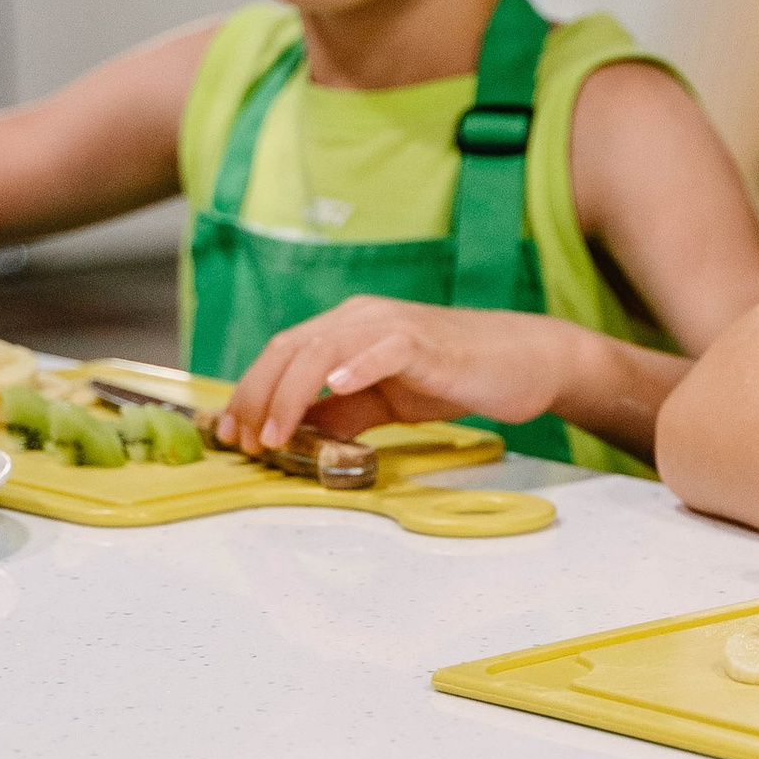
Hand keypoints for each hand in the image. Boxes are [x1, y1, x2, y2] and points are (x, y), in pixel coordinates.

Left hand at [217, 298, 574, 450]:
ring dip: (293, 392)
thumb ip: (343, 414)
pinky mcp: (426, 341)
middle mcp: (361, 318)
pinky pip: (385, 347)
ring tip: (277, 432)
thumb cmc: (456, 377)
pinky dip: (358, 365)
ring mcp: (392, 326)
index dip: (251, 393)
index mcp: (346, 330)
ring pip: (325, 348)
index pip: (283, 355)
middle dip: (258, 396)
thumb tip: (297, 434)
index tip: (235, 434)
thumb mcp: (386, 403)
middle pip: (292, 349)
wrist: (524, 361)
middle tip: (246, 440)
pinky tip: (339, 386)